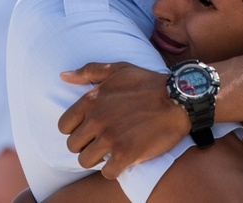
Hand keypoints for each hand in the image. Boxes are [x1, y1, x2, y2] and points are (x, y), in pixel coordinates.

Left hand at [58, 62, 189, 177]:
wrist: (179, 99)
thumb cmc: (147, 83)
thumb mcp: (117, 69)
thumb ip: (88, 71)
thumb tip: (63, 76)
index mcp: (91, 100)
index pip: (64, 126)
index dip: (75, 129)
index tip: (89, 130)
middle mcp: (96, 120)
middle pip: (73, 146)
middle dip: (85, 145)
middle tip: (101, 142)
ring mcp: (110, 138)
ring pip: (85, 161)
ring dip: (97, 159)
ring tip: (110, 152)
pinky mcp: (125, 155)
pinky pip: (106, 172)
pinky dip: (113, 170)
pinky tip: (123, 161)